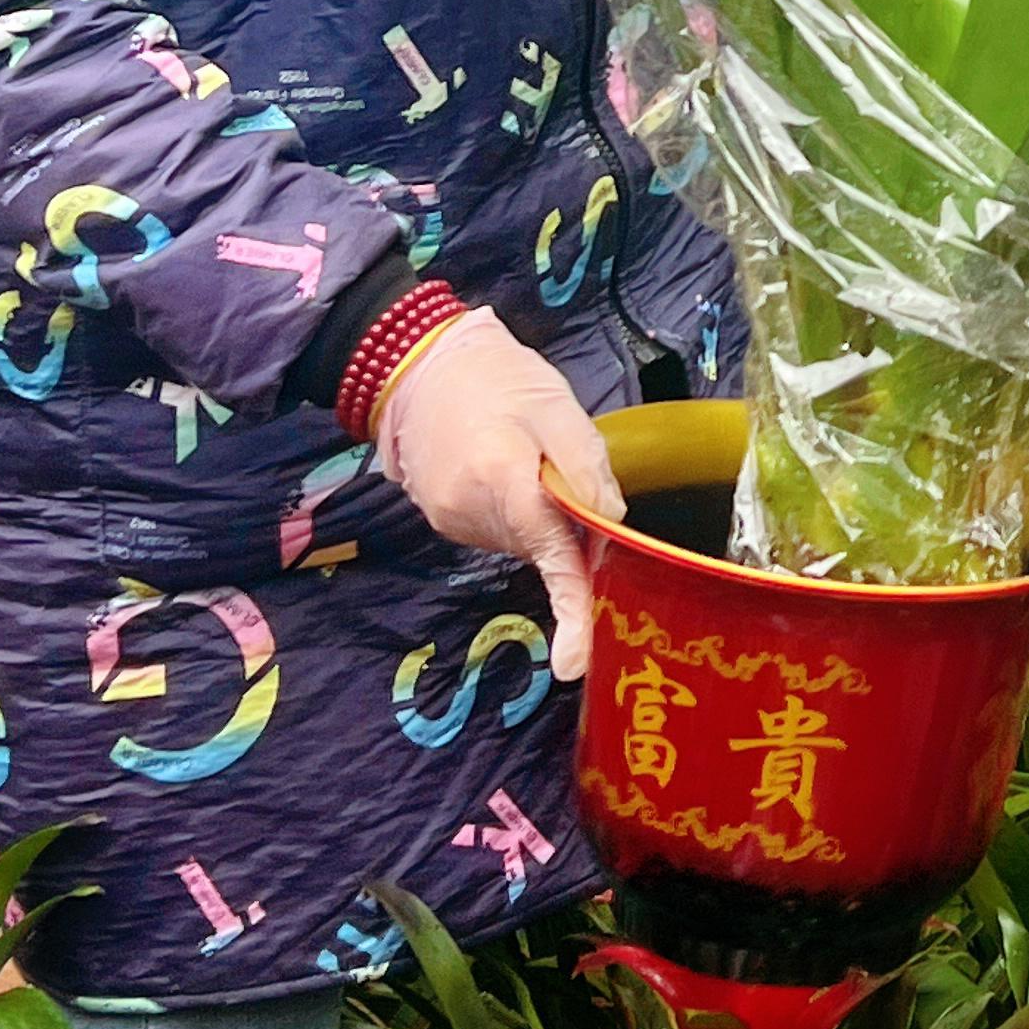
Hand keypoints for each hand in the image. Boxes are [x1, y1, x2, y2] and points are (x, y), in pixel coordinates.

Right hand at [369, 307, 624, 681]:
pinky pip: (500, 530)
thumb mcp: (555, 404)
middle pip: (545, 549)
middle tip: (569, 467)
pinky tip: (505, 466)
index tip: (574, 663)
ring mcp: (454, 524)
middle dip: (572, 528)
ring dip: (543, 516)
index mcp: (507, 485)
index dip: (572, 610)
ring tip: (529, 454)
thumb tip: (612, 522)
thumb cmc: (494, 376)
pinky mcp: (446, 521)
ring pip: (524, 541)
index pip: (553, 559)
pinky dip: (516, 511)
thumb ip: (585, 465)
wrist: (417, 365)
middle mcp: (476, 517)